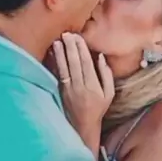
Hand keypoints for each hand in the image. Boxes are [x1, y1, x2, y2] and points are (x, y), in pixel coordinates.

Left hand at [53, 33, 113, 155]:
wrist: (83, 126)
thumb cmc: (98, 108)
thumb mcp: (109, 93)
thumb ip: (106, 75)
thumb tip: (101, 57)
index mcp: (93, 86)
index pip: (86, 63)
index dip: (81, 49)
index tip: (78, 37)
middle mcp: (79, 87)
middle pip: (74, 63)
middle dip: (70, 48)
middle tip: (66, 34)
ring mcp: (68, 89)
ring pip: (63, 68)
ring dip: (60, 54)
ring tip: (57, 41)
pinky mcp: (60, 91)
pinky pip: (57, 75)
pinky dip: (54, 64)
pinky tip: (52, 54)